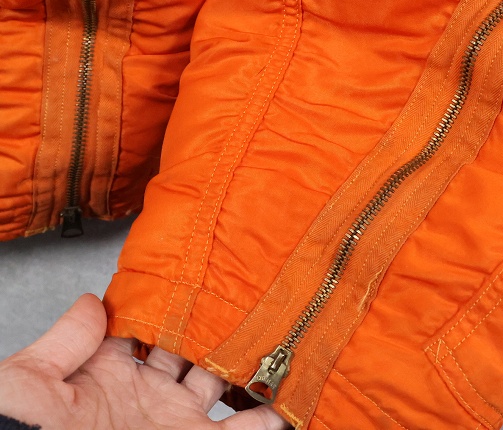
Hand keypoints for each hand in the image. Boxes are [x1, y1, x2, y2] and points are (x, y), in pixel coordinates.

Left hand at [0, 294, 289, 428]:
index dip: (176, 305)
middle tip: (253, 300)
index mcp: (110, 373)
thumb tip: (94, 300)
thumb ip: (67, 339)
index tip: (206, 274)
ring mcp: (176, 422)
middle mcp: (149, 396)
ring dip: (252, 367)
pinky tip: (286, 400)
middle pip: (196, 352)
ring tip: (281, 341)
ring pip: (225, 386)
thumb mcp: (30, 380)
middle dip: (222, 329)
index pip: (150, 329)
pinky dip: (268, 420)